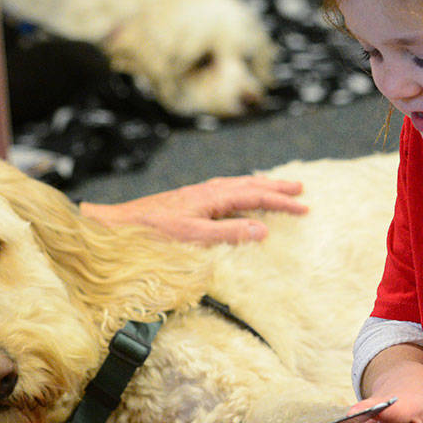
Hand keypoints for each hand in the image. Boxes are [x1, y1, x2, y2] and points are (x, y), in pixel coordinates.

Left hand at [80, 174, 306, 244]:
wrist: (117, 226)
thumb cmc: (152, 234)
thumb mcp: (193, 237)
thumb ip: (228, 234)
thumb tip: (262, 230)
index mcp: (212, 197)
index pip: (255, 196)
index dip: (281, 202)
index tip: (304, 207)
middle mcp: (207, 191)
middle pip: (249, 184)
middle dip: (276, 187)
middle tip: (301, 189)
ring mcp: (198, 195)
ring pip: (238, 185)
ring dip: (260, 186)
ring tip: (277, 188)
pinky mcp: (189, 202)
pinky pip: (225, 191)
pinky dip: (242, 190)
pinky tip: (239, 197)